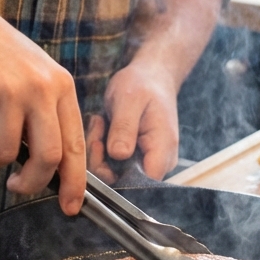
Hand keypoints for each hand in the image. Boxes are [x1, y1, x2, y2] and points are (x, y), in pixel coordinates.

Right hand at [0, 0, 85, 213]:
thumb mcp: (30, 74)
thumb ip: (43, 113)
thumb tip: (49, 169)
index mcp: (59, 84)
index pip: (74, 145)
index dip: (74, 182)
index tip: (71, 206)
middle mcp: (40, 87)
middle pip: (47, 158)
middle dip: (30, 183)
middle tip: (17, 185)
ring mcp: (9, 90)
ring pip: (3, 155)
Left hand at [95, 62, 180, 181]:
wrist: (150, 76)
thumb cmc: (144, 84)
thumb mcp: (129, 100)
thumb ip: (124, 128)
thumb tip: (118, 154)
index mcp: (162, 150)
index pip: (140, 184)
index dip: (113, 174)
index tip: (99, 145)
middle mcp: (158, 161)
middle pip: (123, 181)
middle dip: (101, 159)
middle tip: (97, 129)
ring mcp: (146, 161)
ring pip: (114, 174)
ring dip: (99, 151)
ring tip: (100, 123)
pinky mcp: (134, 158)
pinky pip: (112, 164)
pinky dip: (101, 148)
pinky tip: (102, 126)